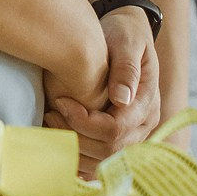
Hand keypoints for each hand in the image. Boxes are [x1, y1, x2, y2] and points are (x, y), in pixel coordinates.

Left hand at [44, 8, 160, 175]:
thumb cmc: (124, 33)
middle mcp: (142, 126)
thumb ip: (126, 67)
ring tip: (51, 122)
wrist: (125, 33)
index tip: (61, 101)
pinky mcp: (117, 138)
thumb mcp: (127, 41)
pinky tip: (59, 136)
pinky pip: (96, 161)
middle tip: (50, 113)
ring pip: (101, 162)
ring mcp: (131, 136)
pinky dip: (76, 155)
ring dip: (73, 148)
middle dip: (75, 136)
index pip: (115, 130)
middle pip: (107, 151)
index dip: (84, 121)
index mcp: (146, 105)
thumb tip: (122, 98)